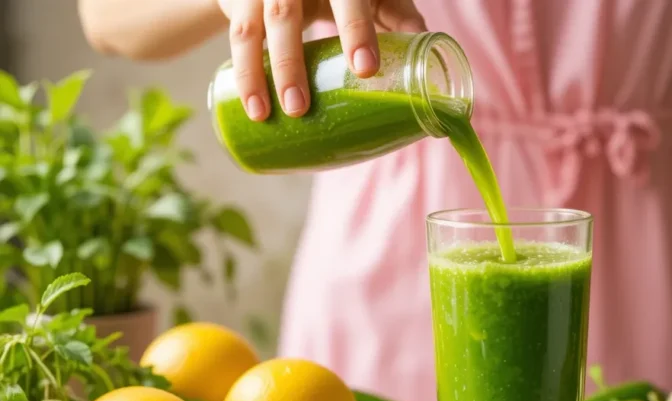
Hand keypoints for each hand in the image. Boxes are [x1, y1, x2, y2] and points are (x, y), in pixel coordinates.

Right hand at [219, 0, 426, 120]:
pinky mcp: (241, 0)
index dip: (356, 30)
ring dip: (257, 73)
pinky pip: (236, 36)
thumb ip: (401, 23)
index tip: (365, 69)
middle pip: (287, 13)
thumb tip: (431, 72)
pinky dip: (243, 73)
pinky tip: (252, 106)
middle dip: (290, 61)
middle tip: (299, 107)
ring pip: (254, 27)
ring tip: (266, 115)